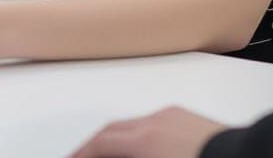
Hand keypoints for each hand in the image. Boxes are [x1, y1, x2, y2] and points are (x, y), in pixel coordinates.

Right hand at [70, 107, 226, 157]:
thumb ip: (127, 157)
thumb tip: (109, 156)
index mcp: (145, 140)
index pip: (101, 143)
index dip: (81, 154)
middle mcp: (157, 122)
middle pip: (113, 131)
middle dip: (95, 146)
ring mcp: (175, 118)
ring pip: (134, 126)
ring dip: (118, 142)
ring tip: (113, 157)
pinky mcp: (191, 121)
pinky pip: (154, 125)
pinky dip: (140, 138)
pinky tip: (145, 151)